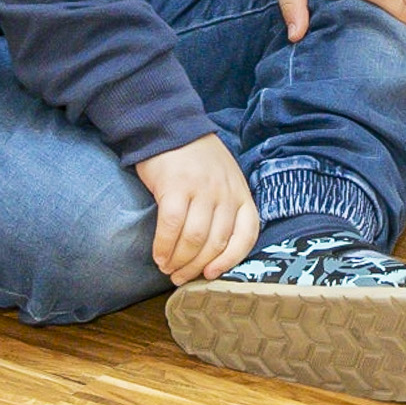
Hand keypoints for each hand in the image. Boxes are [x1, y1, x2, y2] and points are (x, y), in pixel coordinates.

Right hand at [133, 133, 259, 286]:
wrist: (170, 126)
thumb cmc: (196, 159)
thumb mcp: (223, 179)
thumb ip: (225, 207)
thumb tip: (213, 251)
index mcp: (239, 192)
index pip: (247, 233)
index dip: (231, 260)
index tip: (212, 273)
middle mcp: (224, 192)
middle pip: (216, 242)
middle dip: (197, 267)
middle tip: (180, 278)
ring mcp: (201, 188)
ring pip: (195, 238)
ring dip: (179, 260)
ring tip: (167, 269)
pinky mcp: (176, 186)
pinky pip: (171, 226)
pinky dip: (164, 246)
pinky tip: (158, 255)